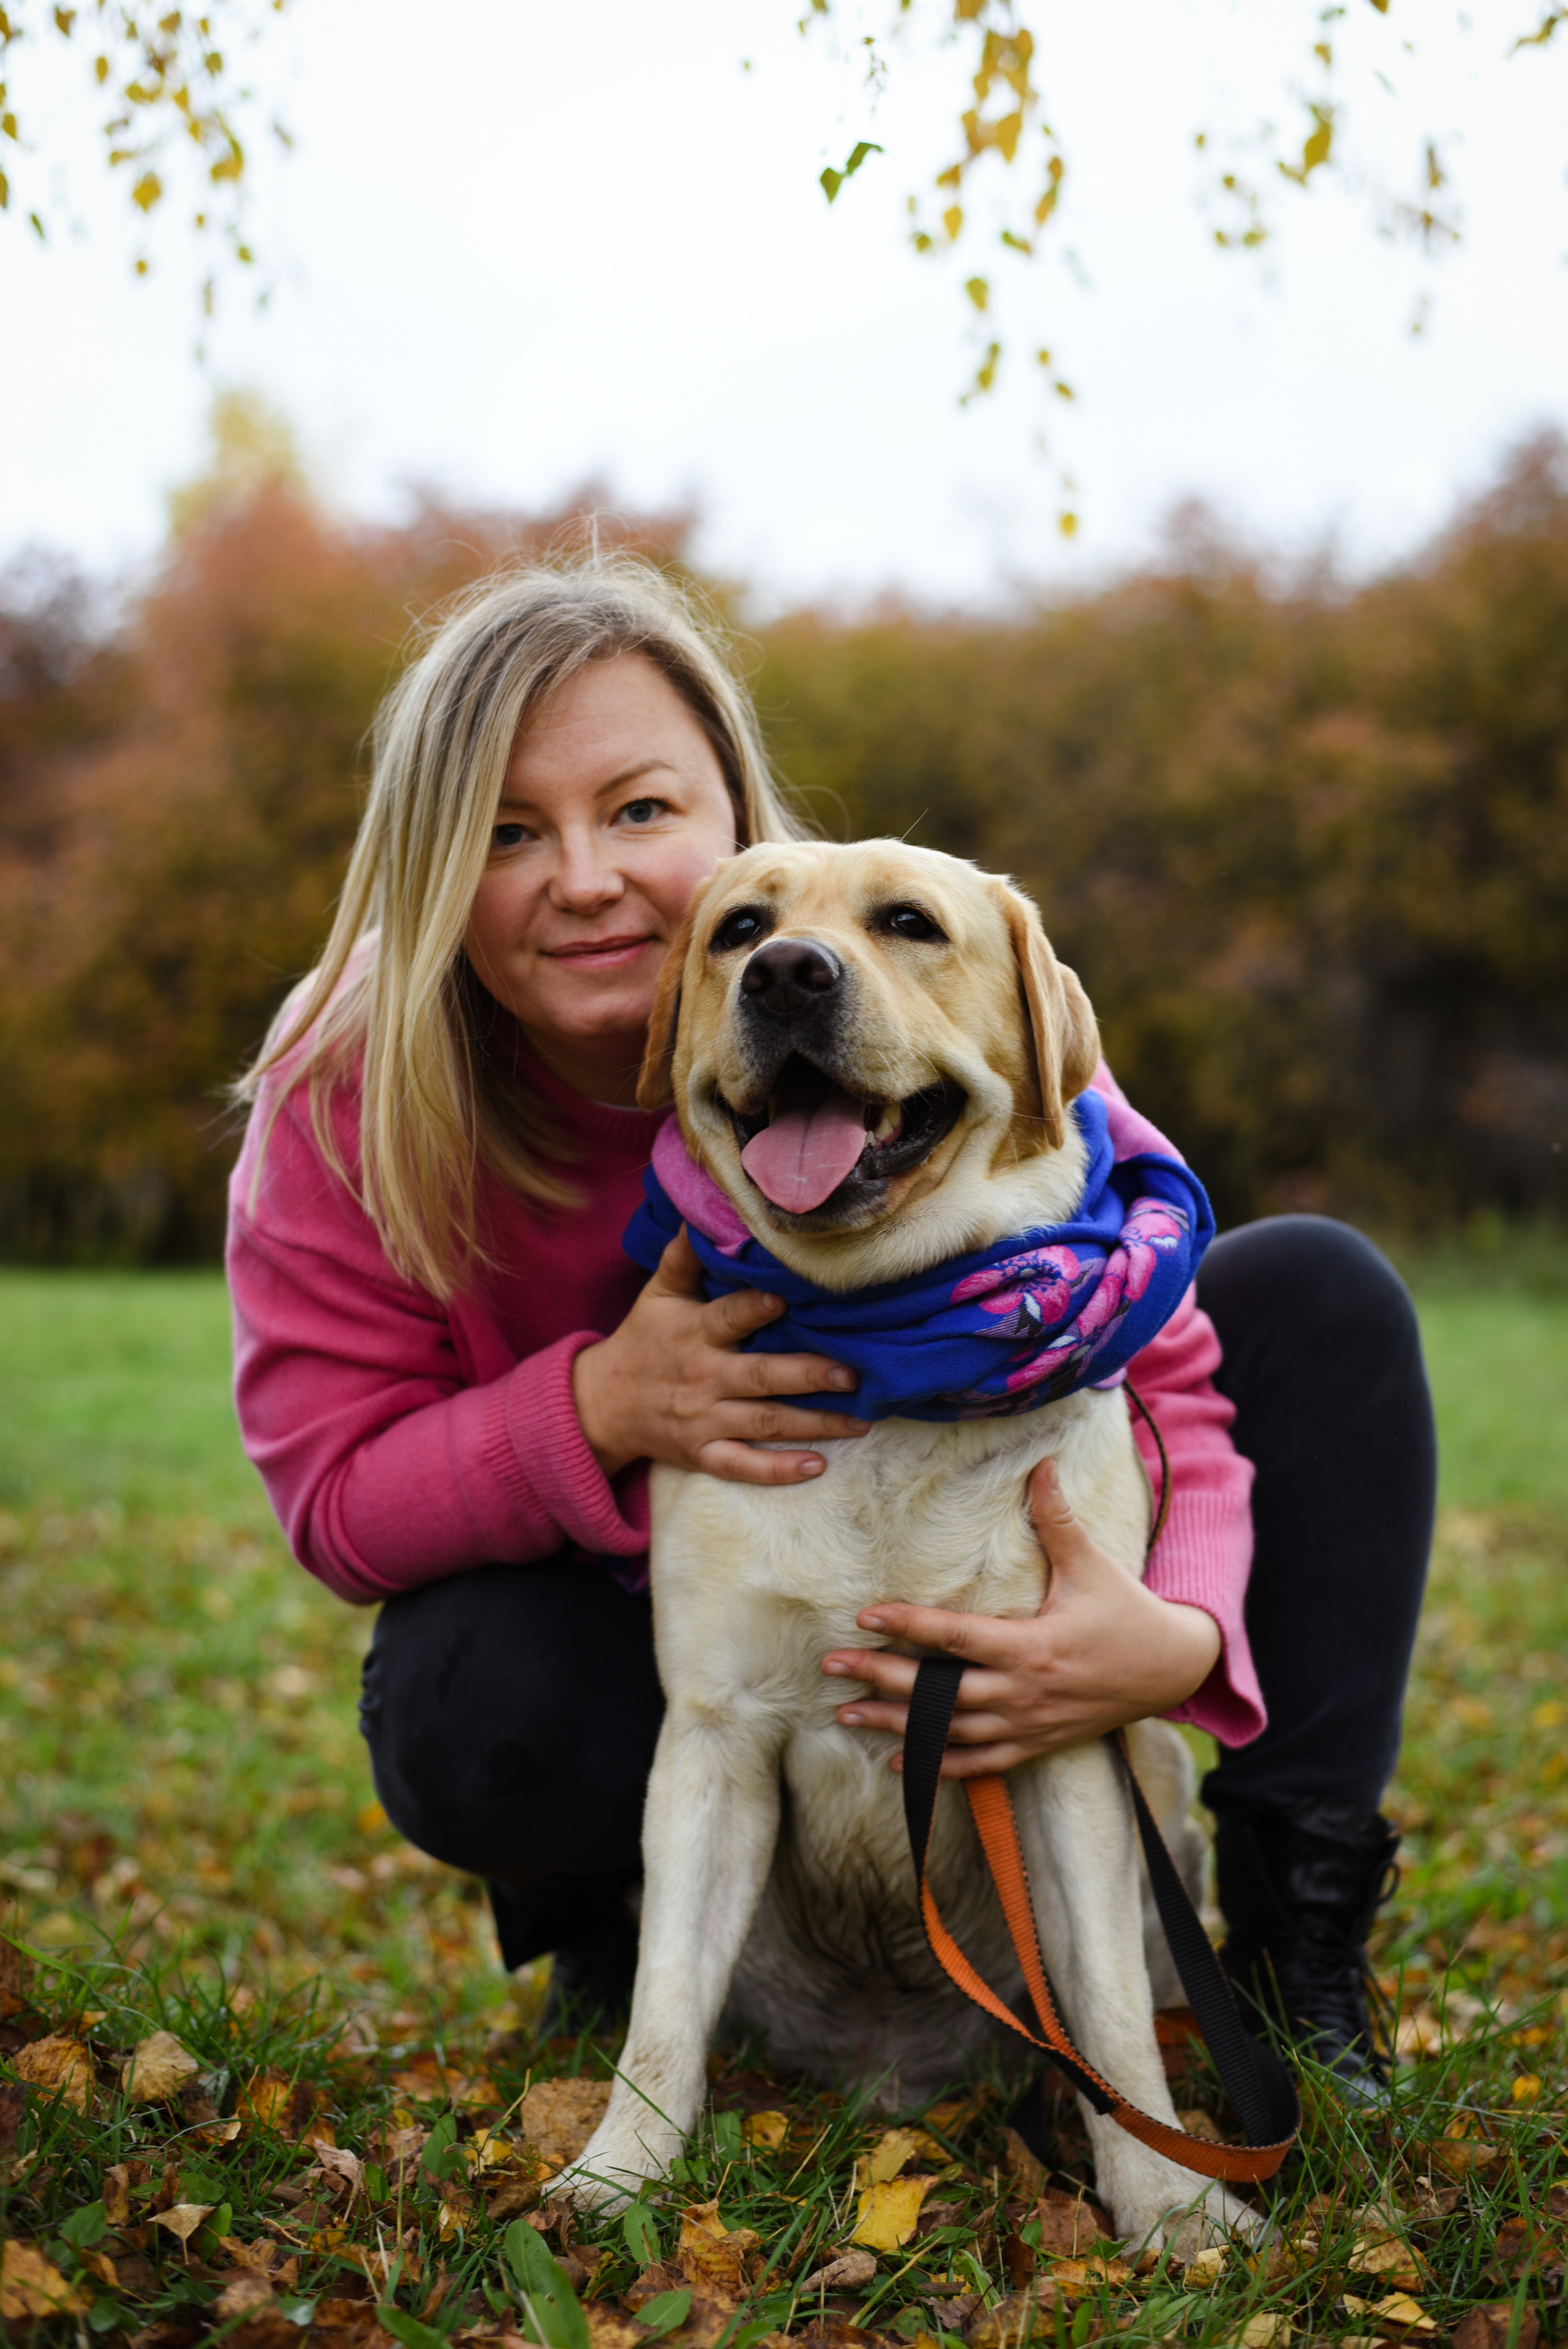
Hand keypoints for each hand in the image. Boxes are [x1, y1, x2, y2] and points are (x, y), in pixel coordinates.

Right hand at [572, 1227, 867, 1485]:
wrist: (600, 1405)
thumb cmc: (641, 1340)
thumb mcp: (656, 1295)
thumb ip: (683, 1258)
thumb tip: (702, 1213)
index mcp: (695, 1333)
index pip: (728, 1318)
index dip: (755, 1309)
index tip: (786, 1299)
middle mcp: (704, 1378)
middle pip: (761, 1378)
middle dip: (807, 1375)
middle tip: (852, 1374)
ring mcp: (705, 1421)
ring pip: (766, 1424)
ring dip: (814, 1424)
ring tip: (860, 1420)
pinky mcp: (704, 1454)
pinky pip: (744, 1466)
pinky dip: (778, 1470)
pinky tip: (817, 1466)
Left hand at [821, 1455, 1220, 1772]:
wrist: (1170, 1670)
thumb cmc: (1126, 1611)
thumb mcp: (1091, 1564)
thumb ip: (1056, 1519)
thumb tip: (1040, 1463)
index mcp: (1030, 1646)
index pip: (955, 1638)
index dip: (907, 1627)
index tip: (864, 1616)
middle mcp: (1022, 1692)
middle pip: (938, 1691)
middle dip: (880, 1678)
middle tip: (831, 1667)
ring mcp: (1026, 1725)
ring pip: (948, 1733)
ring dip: (895, 1726)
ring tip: (845, 1715)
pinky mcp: (1034, 1745)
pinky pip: (978, 1764)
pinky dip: (937, 1766)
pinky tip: (897, 1763)